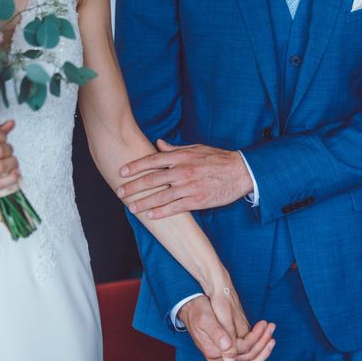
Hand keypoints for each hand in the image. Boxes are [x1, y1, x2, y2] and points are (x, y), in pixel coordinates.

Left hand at [118, 140, 253, 218]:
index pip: (152, 160)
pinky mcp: (198, 201)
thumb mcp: (196, 148)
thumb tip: (158, 144)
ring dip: (144, 202)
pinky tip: (150, 216)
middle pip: (152, 179)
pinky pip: (175, 208)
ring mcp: (190, 187)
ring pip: (161, 196)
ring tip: (132, 208)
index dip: (135, 167)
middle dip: (134, 187)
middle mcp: (183, 171)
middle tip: (120, 193)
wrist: (241, 172)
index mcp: (182, 156)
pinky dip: (161, 212)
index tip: (122, 172)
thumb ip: (176, 149)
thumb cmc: (218, 159)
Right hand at [179, 295, 275, 360]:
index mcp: (214, 354)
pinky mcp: (225, 351)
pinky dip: (255, 356)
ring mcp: (222, 356)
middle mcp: (218, 359)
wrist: (191, 308)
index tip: (265, 327)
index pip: (242, 354)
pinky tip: (264, 348)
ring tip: (272, 337)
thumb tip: (230, 355)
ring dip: (261, 350)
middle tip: (272, 331)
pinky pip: (243, 360)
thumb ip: (218, 337)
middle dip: (263, 348)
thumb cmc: (199, 312)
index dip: (257, 342)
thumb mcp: (207, 321)